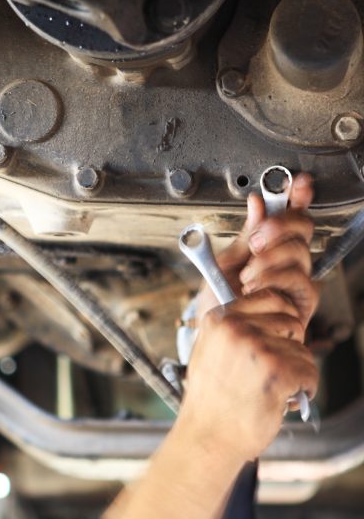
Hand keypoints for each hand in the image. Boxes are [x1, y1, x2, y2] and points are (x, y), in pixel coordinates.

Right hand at [182, 290, 318, 462]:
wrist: (208, 436)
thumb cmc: (210, 399)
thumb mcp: (208, 350)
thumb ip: (232, 328)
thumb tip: (264, 315)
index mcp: (219, 318)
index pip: (270, 298)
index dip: (280, 320)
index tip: (276, 339)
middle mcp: (236, 327)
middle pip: (291, 322)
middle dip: (291, 346)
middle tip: (275, 369)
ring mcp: (257, 347)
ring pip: (302, 349)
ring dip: (297, 371)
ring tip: (274, 389)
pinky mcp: (277, 371)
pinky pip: (309, 372)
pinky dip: (304, 389)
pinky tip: (283, 399)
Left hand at [197, 173, 317, 328]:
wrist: (215, 335)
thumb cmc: (219, 304)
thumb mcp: (223, 263)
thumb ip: (243, 235)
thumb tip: (257, 203)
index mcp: (268, 246)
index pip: (291, 216)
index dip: (298, 197)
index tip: (298, 183)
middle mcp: (287, 261)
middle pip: (302, 227)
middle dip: (277, 227)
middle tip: (254, 242)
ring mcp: (295, 280)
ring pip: (299, 252)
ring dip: (268, 260)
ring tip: (247, 276)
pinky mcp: (301, 303)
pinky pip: (300, 281)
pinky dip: (275, 280)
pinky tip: (257, 287)